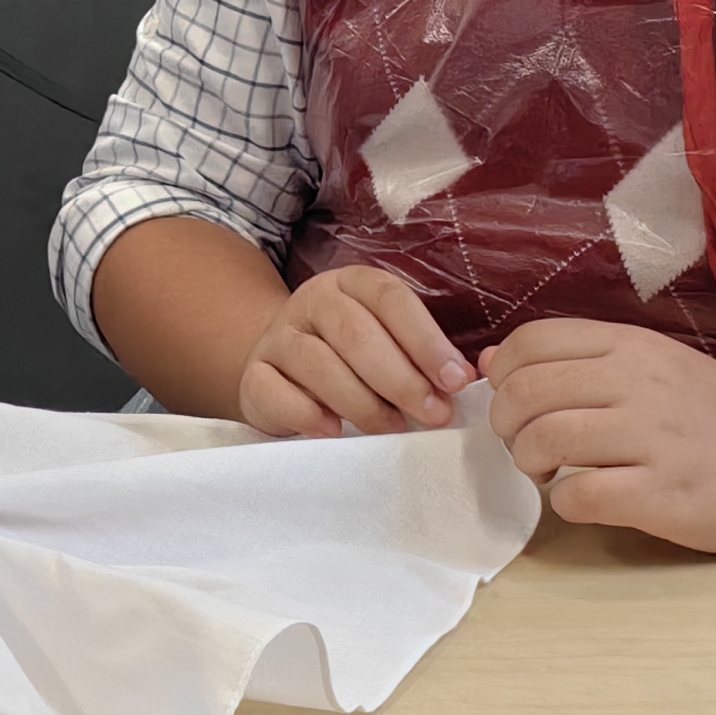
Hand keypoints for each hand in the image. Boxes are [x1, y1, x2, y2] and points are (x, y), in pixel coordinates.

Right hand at [235, 265, 475, 436]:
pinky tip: (334, 431)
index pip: (391, 300)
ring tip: (391, 428)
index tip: (455, 381)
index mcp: (352, 284)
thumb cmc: (350, 358)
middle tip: (431, 414)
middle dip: (401, 379)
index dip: (426, 341)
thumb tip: (461, 381)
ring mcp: (279, 336)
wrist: (282, 367)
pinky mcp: (254, 373)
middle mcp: (313, 301)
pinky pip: (275, 391)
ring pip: (317, 363)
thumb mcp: (385, 342)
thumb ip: (419, 356)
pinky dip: (307, 414)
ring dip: (362, 402)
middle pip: (356, 334)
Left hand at [481, 318, 715, 551]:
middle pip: (527, 393)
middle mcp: (640, 383)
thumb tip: (492, 363)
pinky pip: (579, 496)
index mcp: (632, 346)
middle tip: (529, 447)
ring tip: (552, 474)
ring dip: (531, 465)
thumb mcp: (653, 367)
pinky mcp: (665, 494)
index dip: (506, 377)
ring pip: (544, 440)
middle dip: (508, 426)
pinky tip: (586, 502)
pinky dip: (565, 505)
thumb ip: (579, 362)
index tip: (519, 404)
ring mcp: (654, 438)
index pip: (531, 342)